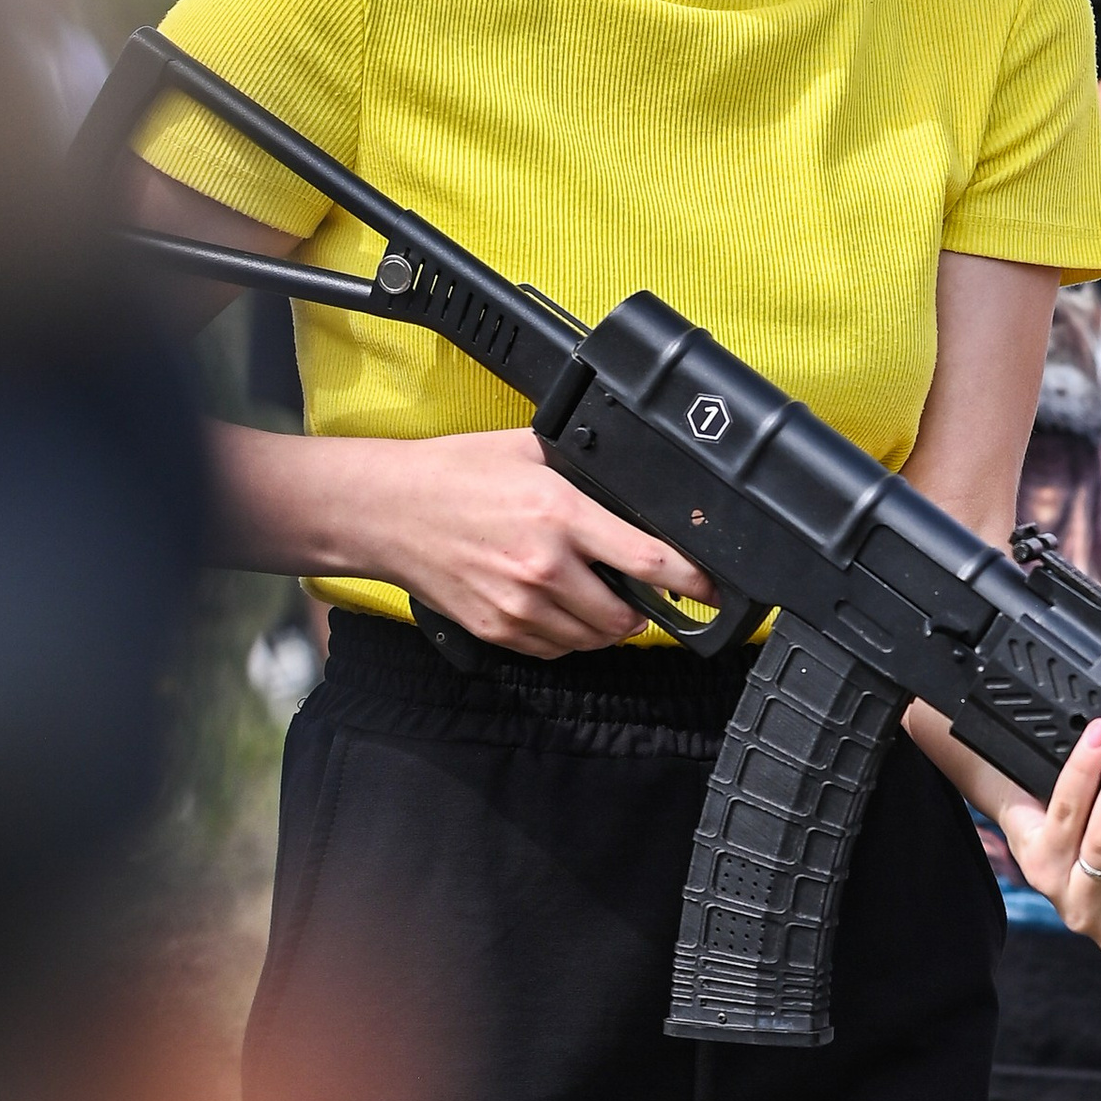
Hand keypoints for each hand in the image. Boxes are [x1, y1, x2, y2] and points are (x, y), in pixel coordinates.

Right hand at [370, 428, 715, 655]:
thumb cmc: (455, 474)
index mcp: (561, 514)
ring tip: (603, 603)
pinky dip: (569, 638)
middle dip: (644, 610)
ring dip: (608, 628)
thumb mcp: (529, 450)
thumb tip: (631, 486)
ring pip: (594, 639)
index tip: (713, 592)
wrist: (387, 511)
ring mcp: (519, 605)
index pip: (650, 561)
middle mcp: (545, 566)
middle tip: (645, 596)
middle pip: (626, 615)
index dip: (693, 582)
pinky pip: (556, 650)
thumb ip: (583, 469)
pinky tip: (561, 611)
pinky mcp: (497, 630)